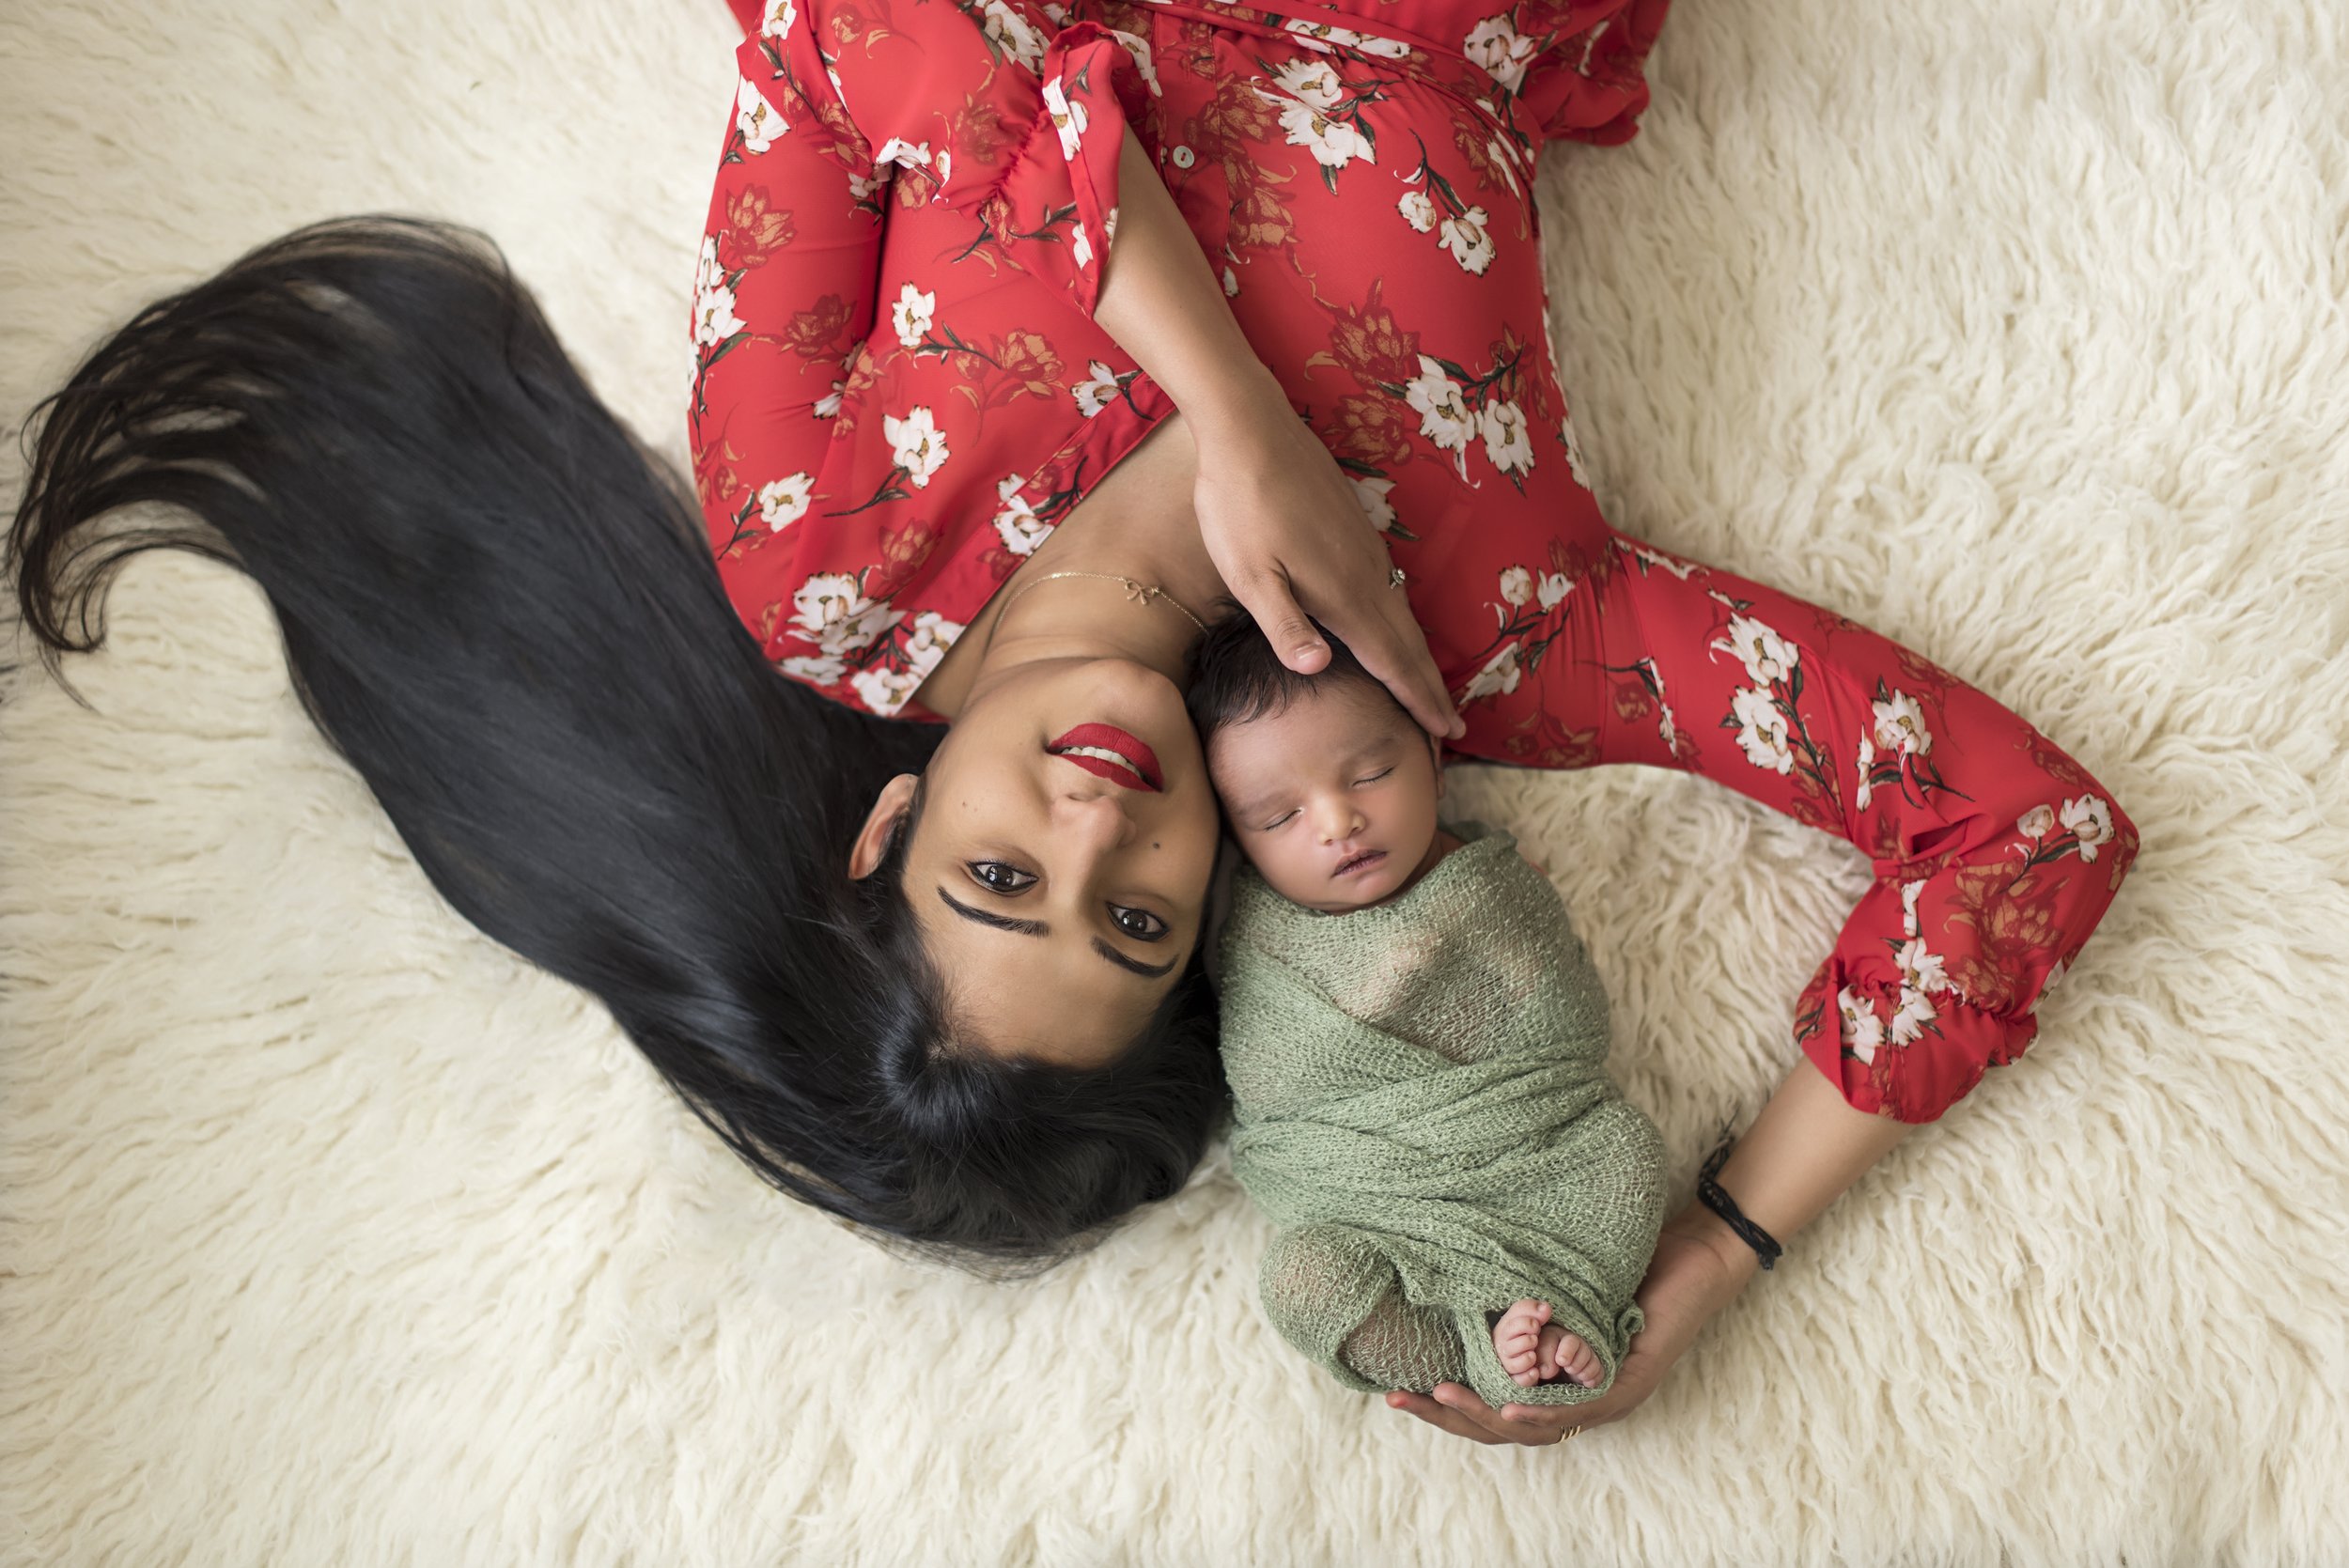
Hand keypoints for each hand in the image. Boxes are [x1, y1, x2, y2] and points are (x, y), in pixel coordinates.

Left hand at [1189, 377, 1461, 740]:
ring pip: (1402, 614)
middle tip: (1450, 728)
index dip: (1417, 699)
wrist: (1252, 429)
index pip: (1390, 660)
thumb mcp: (1248, 574)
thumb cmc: (1239, 506)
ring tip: (1428, 687)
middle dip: (1429, 687)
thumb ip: (1283, 623)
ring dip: (1419, 655)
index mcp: (1341, 594)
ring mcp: (1364, 549)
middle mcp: (1365, 575)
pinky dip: (1402, 620)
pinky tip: (1394, 625)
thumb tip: (1317, 667)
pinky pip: (1391, 588)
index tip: (1444, 733)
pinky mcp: (1356, 529)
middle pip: (1407, 642)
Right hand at [1386, 1212, 1754, 1445]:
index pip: (1493, 1408)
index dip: (1446, 1406)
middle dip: (1448, 1416)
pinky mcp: (1631, 1385)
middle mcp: (1580, 1400)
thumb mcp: (1559, 1282)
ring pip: (1534, 1426)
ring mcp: (1606, 1398)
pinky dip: (1541, 1411)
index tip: (1397, 1389)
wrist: (1696, 1251)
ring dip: (1483, 1415)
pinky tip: (1510, 1405)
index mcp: (1559, 1382)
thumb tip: (1459, 1276)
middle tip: (1399, 1398)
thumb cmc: (1629, 1260)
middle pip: (1504, 1428)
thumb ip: (1521, 1297)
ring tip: (1440, 1395)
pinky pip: (1579, 1409)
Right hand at [1493, 1299, 1551, 1385]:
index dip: (1527, 1320)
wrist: (1521, 1353)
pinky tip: (1536, 1372)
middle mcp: (1503, 1347)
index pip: (1512, 1323)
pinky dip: (1527, 1376)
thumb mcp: (1526, 1316)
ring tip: (1534, 1354)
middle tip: (1535, 1337)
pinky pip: (1518, 1381)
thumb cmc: (1524, 1331)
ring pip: (1513, 1364)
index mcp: (1504, 1329)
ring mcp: (1507, 1364)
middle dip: (1525, 1339)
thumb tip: (1546, 1308)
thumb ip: (1534, 1310)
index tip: (1538, 1323)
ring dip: (1526, 1358)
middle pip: (1510, 1344)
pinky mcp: (1514, 1379)